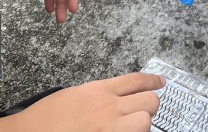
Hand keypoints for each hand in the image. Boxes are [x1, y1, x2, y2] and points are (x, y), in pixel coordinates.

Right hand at [14, 73, 164, 131]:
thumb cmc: (46, 117)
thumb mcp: (75, 95)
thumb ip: (99, 95)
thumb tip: (114, 98)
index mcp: (100, 90)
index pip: (136, 81)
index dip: (152, 81)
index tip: (160, 82)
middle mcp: (109, 108)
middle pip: (148, 101)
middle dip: (150, 105)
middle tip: (145, 109)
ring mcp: (109, 129)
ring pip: (145, 122)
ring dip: (143, 124)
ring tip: (134, 127)